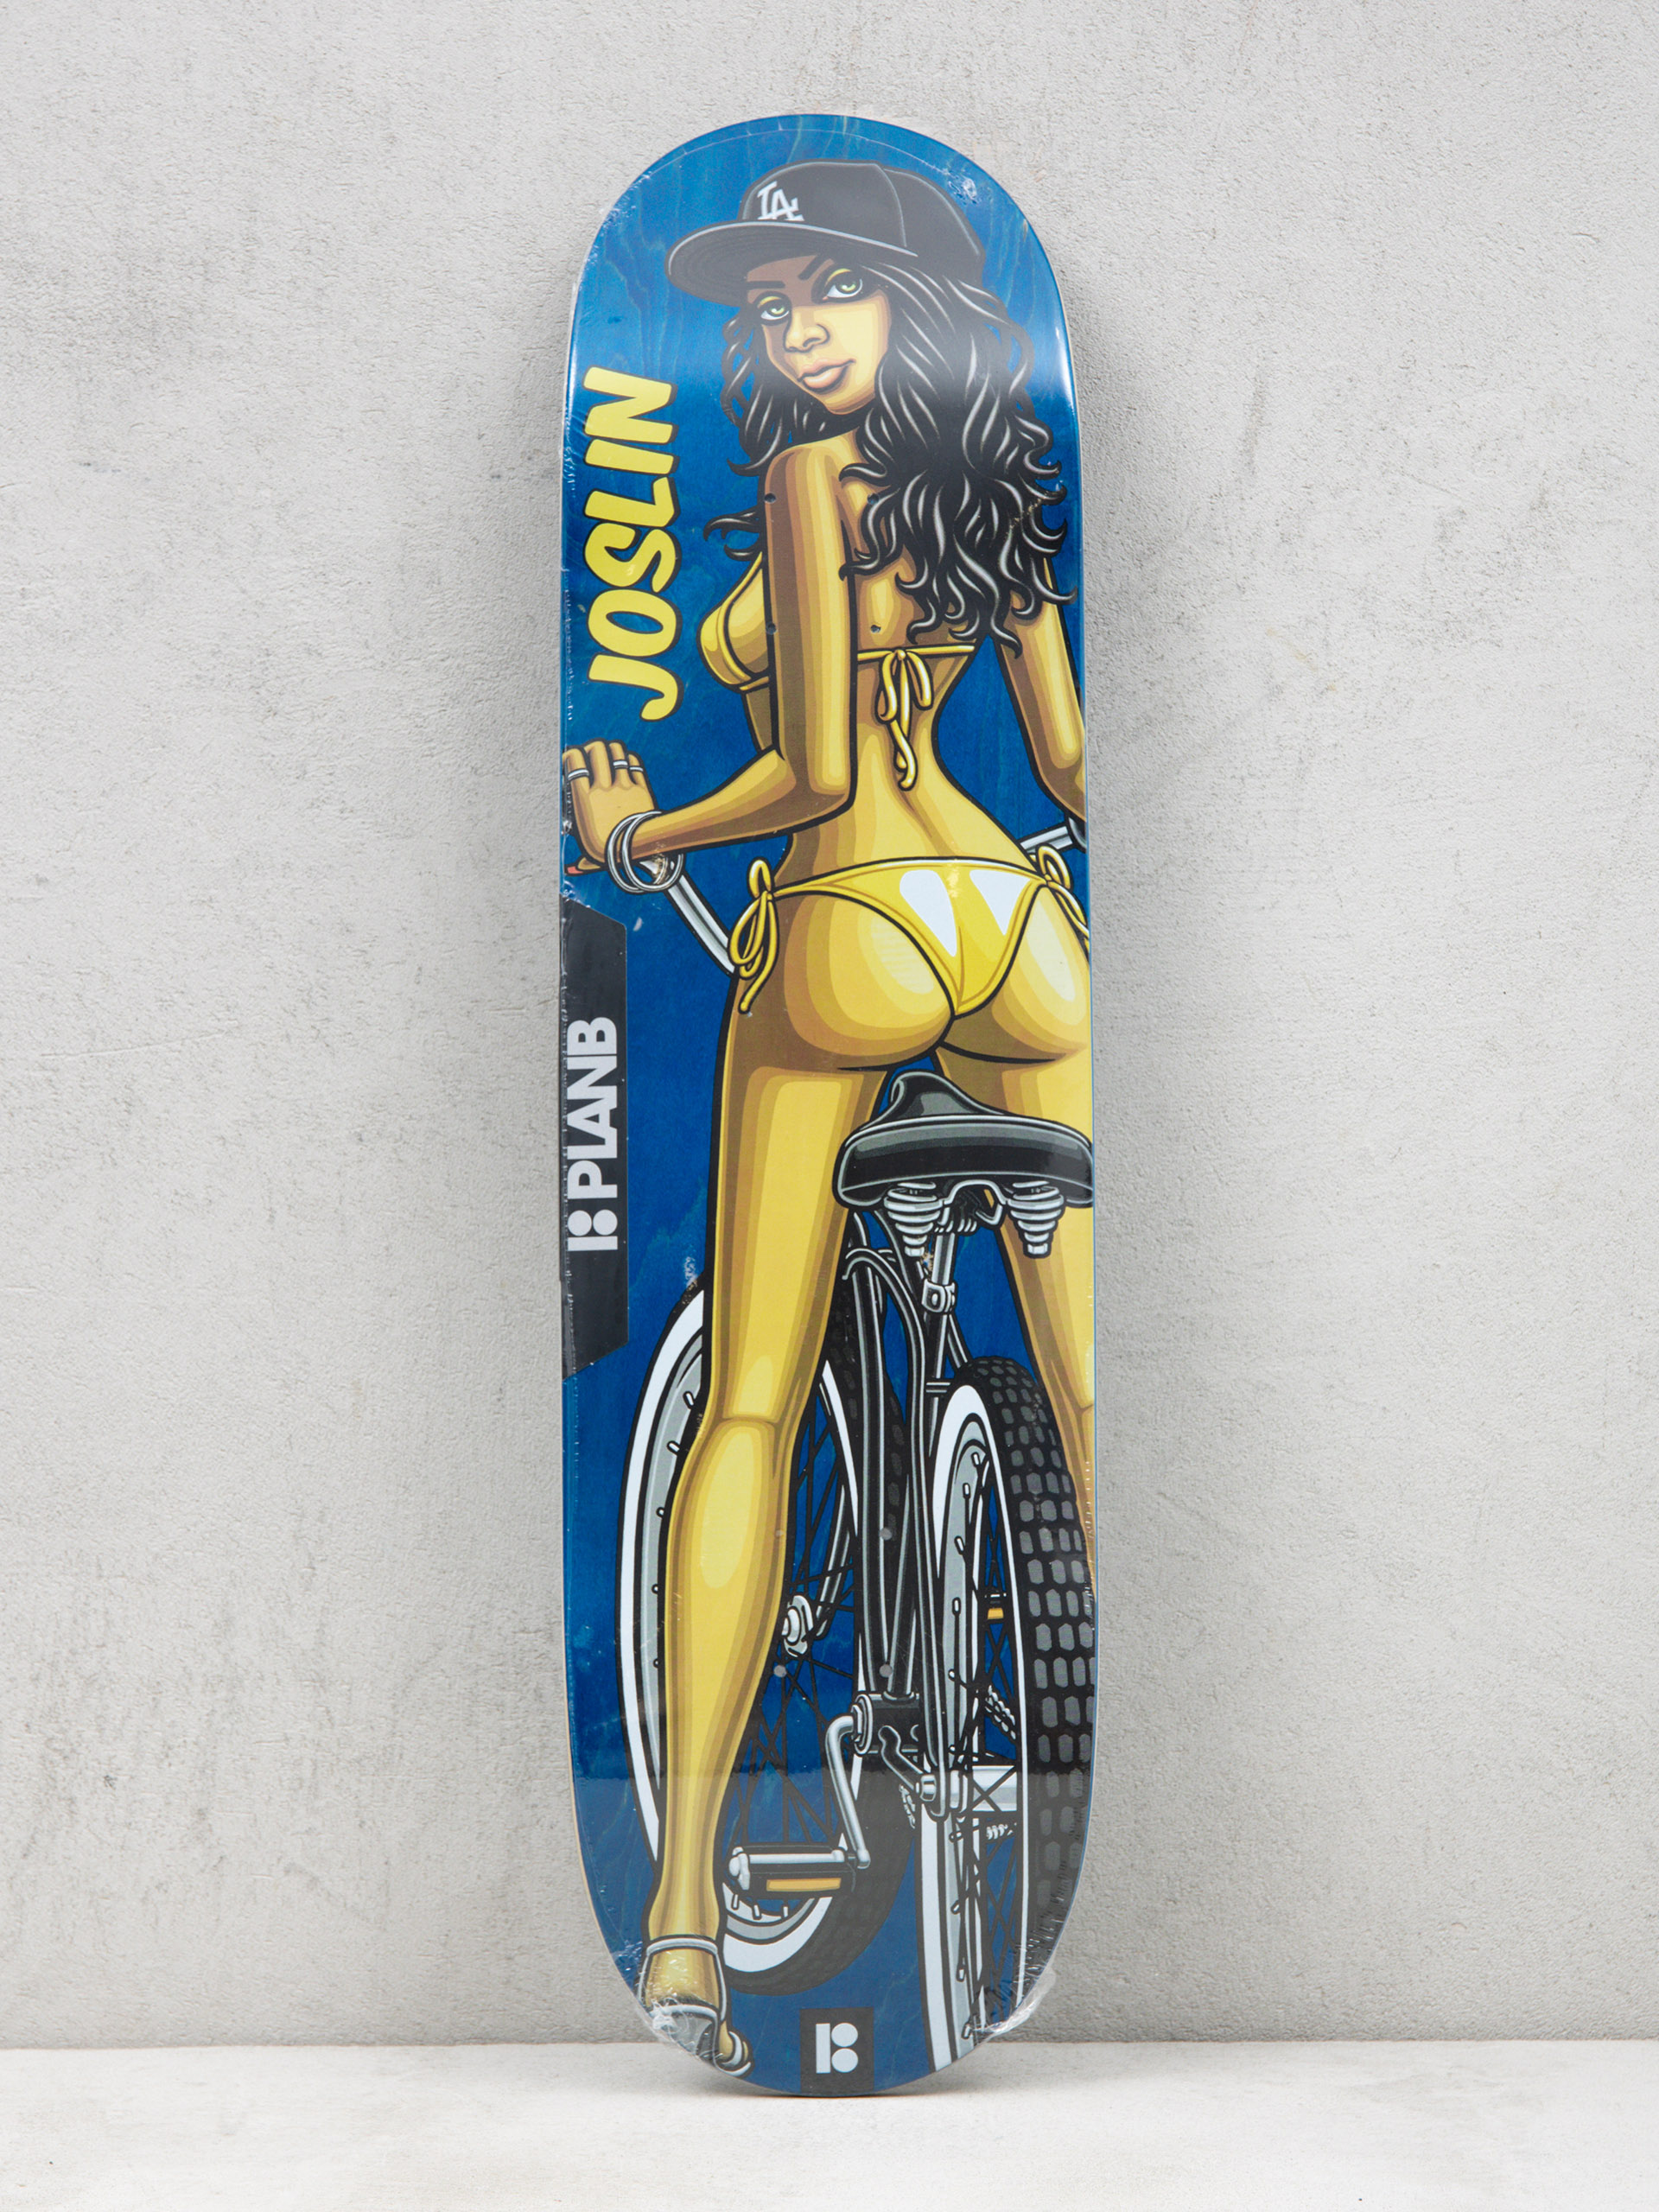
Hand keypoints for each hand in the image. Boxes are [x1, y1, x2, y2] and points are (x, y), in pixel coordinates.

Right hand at [562, 742, 659, 873]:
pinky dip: (629, 759)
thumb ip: (580, 837)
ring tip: (611, 754)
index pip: (574, 762)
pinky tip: (627, 762)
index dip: (572, 755)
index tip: (572, 757)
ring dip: (612, 749)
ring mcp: (623, 785)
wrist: (636, 849)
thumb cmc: (608, 850)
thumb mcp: (587, 845)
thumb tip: (574, 862)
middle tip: (592, 753)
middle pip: (597, 750)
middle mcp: (602, 787)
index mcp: (584, 798)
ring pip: (617, 752)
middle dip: (593, 747)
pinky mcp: (640, 788)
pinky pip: (635, 764)